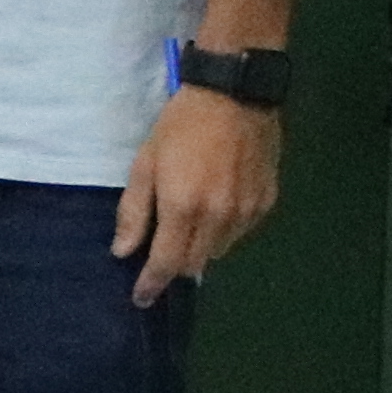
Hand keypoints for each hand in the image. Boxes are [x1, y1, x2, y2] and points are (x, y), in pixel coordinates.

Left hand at [114, 87, 282, 299]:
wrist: (235, 94)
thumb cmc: (181, 125)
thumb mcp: (145, 163)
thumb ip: (134, 212)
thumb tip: (124, 252)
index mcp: (184, 208)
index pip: (166, 263)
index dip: (152, 284)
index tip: (141, 298)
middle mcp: (220, 217)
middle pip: (195, 263)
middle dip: (174, 267)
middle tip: (159, 259)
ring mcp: (248, 211)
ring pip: (220, 250)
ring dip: (201, 248)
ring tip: (188, 227)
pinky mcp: (267, 201)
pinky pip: (241, 232)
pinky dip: (224, 231)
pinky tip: (215, 209)